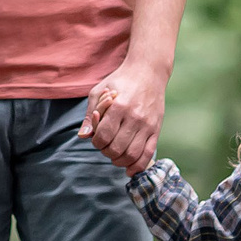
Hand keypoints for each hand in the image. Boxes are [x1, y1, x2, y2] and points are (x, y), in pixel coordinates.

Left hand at [79, 57, 166, 175]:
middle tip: (105, 147)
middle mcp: (135, 117)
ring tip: (115, 156)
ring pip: (132, 155)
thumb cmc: (120, 80)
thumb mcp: (99, 91)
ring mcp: (148, 124)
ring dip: (120, 161)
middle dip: (106, 152)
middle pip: (116, 148)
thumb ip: (90, 114)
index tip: (96, 139)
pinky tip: (129, 169)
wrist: (148, 71)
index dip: (96, 142)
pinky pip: (148, 153)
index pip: (103, 136)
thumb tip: (83, 136)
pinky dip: (138, 166)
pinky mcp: (157, 129)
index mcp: (119, 106)